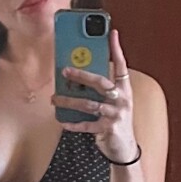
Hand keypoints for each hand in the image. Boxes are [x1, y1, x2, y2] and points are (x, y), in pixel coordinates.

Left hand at [53, 28, 137, 162]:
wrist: (125, 148)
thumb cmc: (116, 120)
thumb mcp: (113, 102)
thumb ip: (101, 89)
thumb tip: (78, 75)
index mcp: (124, 89)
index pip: (121, 65)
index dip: (117, 49)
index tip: (112, 33)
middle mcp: (122, 100)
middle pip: (100, 82)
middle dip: (81, 75)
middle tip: (64, 71)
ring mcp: (116, 114)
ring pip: (89, 103)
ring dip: (69, 101)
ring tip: (55, 99)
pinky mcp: (108, 129)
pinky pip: (86, 124)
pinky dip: (73, 123)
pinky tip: (62, 122)